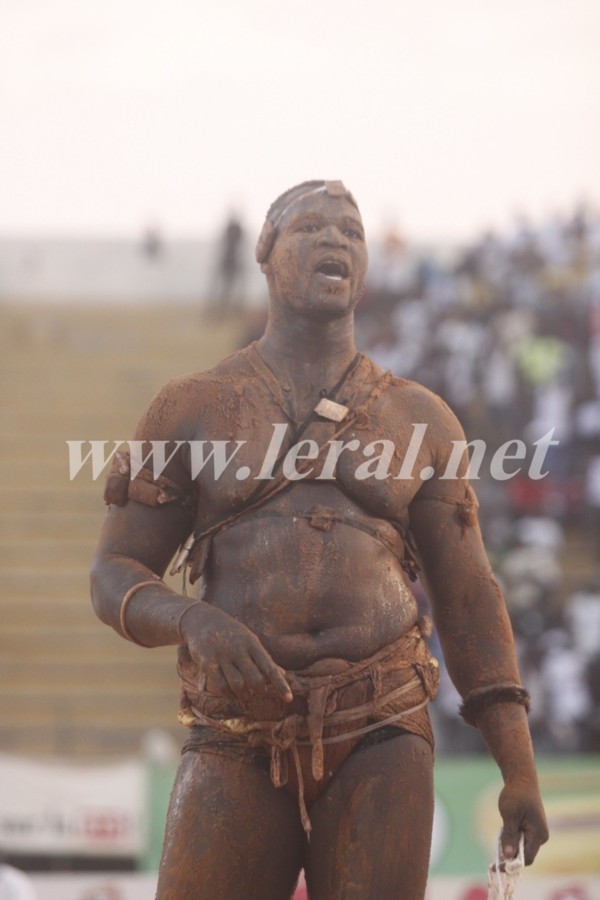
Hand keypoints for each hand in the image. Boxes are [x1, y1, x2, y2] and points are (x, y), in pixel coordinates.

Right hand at [178, 601, 292, 703]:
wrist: (200, 619)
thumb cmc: (230, 632)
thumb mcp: (249, 639)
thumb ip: (264, 658)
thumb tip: (283, 674)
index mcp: (252, 642)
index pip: (270, 667)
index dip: (280, 684)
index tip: (289, 698)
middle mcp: (238, 649)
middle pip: (255, 680)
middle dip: (259, 691)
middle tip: (257, 693)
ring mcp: (222, 656)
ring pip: (238, 685)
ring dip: (244, 694)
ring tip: (245, 694)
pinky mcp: (208, 662)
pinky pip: (221, 686)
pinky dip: (229, 694)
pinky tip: (231, 693)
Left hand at [498, 779, 548, 864]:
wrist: (522, 779)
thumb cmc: (516, 795)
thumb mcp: (509, 815)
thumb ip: (509, 836)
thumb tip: (508, 857)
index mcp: (538, 834)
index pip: (527, 858)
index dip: (513, 863)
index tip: (497, 865)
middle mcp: (541, 836)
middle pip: (525, 855)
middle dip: (510, 856)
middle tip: (494, 858)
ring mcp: (537, 832)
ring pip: (523, 848)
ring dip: (510, 846)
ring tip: (499, 838)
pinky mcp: (532, 829)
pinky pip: (522, 840)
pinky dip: (512, 840)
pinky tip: (503, 833)